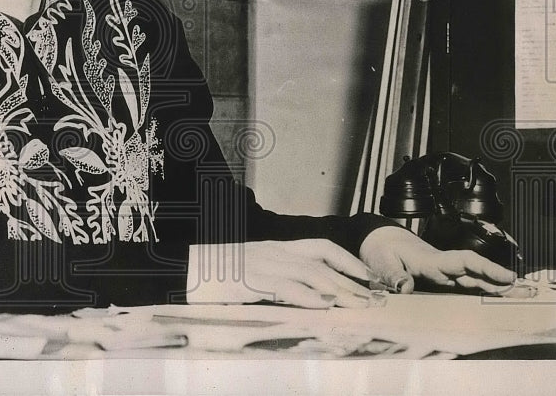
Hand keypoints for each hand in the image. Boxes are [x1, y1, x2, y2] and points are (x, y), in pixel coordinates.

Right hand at [187, 239, 377, 308]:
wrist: (181, 270)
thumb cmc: (213, 274)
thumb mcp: (249, 270)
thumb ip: (275, 277)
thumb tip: (304, 293)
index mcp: (274, 248)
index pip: (319, 247)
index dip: (347, 261)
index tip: (368, 277)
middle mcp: (272, 252)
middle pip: (321, 262)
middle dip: (351, 280)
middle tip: (374, 297)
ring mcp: (260, 265)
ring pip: (310, 274)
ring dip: (338, 290)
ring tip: (358, 305)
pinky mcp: (249, 281)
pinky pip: (285, 288)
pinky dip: (307, 298)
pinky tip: (324, 307)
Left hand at [358, 225, 516, 294]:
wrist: (378, 241)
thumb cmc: (380, 250)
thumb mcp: (381, 261)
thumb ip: (392, 275)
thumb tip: (405, 288)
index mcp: (430, 260)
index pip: (462, 262)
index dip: (485, 268)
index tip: (506, 276)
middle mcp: (441, 266)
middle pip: (474, 271)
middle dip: (498, 279)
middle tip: (525, 291)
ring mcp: (442, 273)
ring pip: (472, 280)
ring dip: (493, 287)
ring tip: (518, 297)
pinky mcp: (439, 280)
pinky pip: (463, 286)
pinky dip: (479, 291)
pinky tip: (494, 300)